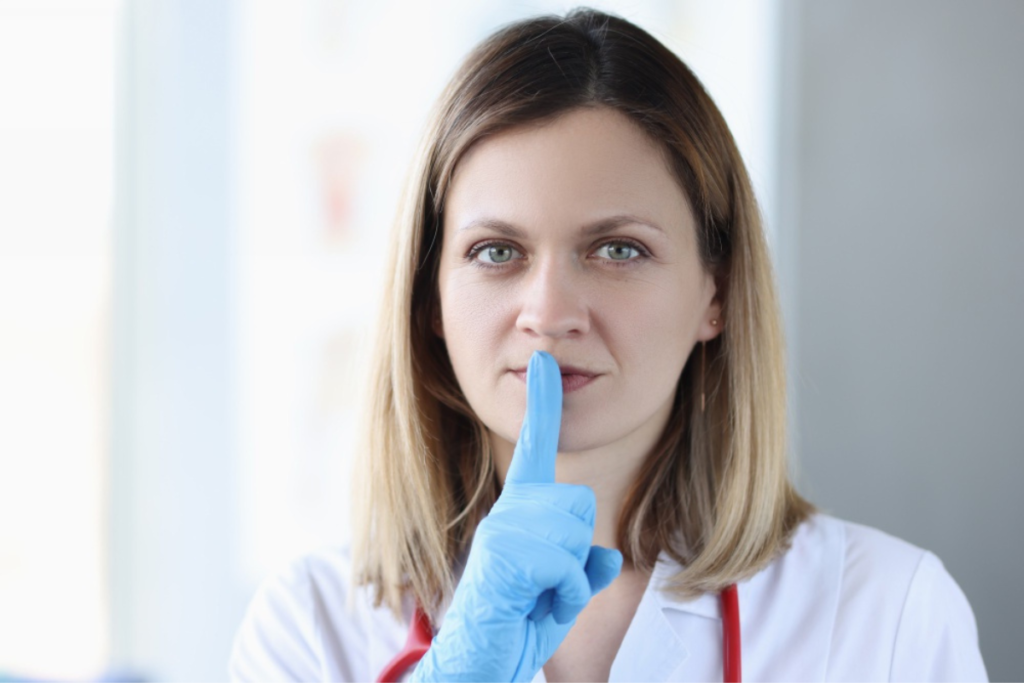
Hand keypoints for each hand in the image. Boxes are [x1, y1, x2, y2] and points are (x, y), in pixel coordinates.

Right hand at [409, 350, 622, 682]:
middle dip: (577, 550)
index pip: (534, 450)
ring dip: (571, 579)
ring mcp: (503, 532)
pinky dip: (565, 597)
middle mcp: (507, 513)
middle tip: (546, 585)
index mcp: (518, 513)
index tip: (545, 362)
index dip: (543, 404)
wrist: (476, 661)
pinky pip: (569, 567)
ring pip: (576, 533)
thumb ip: (584, 568)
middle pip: (578, 503)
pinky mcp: (507, 557)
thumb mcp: (562, 594)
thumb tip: (609, 555)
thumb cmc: (516, 625)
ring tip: (539, 598)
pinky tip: (536, 607)